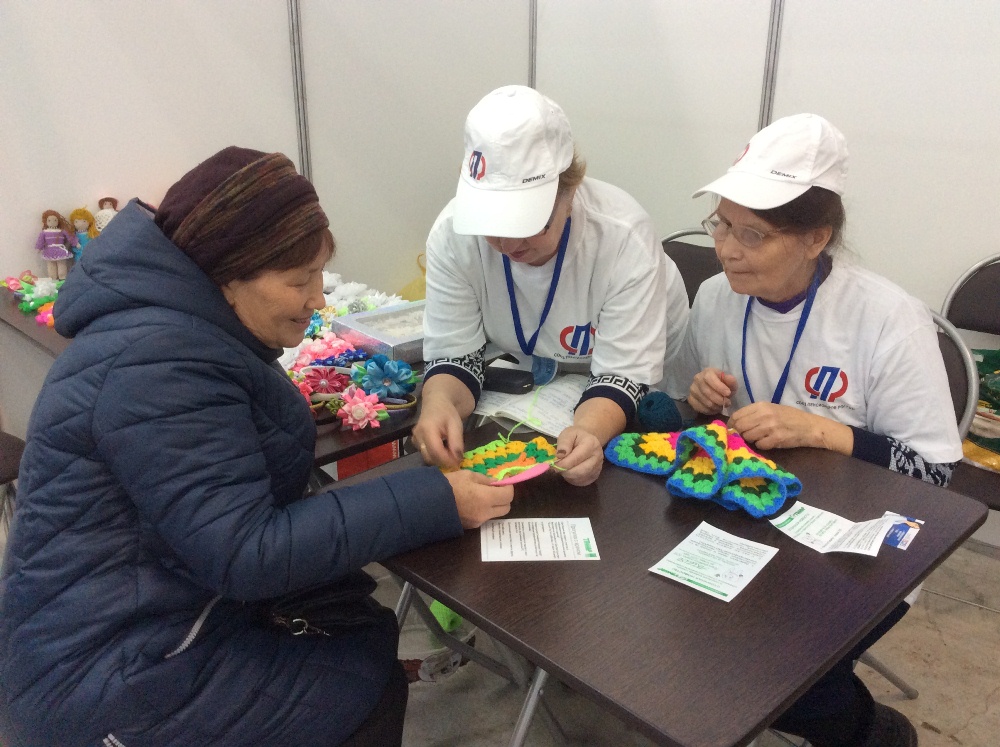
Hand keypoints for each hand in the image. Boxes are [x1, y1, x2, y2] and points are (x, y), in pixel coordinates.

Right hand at [413, 395, 464, 468]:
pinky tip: (443, 450)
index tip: (458, 464)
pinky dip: (435, 456)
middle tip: (456, 460)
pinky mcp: (415, 442)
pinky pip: (425, 454)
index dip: (447, 460)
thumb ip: (456, 442)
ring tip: (450, 453)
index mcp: (427, 429)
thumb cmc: (447, 412)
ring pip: (427, 457)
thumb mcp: (456, 425)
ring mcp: (414, 439)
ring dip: (439, 459)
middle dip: (443, 462)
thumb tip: (457, 459)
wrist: (436, 402)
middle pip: (429, 457)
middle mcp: (418, 436)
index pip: (435, 451)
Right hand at [444, 469, 514, 528]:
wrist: (429, 502)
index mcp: (486, 498)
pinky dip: (484, 511)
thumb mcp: (468, 475)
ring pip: (495, 514)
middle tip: (495, 490)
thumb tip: (496, 483)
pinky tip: (473, 504)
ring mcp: (478, 522)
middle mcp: (485, 513)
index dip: (508, 487)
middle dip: (504, 498)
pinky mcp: (471, 527)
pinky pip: (484, 518)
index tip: (503, 482)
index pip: (508, 495)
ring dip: (494, 506)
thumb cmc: (449, 484)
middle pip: (506, 508)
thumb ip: (485, 480)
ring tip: (482, 496)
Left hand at [554, 425, 603, 485]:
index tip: (553, 464)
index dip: (563, 463)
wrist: (586, 440)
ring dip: (568, 475)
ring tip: (564, 467)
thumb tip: (560, 456)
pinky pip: (582, 482)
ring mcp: (598, 468)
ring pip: (580, 478)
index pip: (576, 458)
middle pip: (580, 471)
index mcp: (591, 444)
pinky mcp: (595, 475)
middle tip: (557, 467)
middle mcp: (597, 457)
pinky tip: (570, 471)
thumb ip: (564, 443)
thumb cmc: (575, 436)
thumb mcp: (568, 434)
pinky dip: (573, 479)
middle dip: (565, 471)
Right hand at [688, 368, 737, 414]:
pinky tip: (715, 409)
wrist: (714, 389)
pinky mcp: (690, 399)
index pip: (709, 378)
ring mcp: (692, 390)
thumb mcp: (729, 382)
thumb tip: (730, 379)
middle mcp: (697, 379)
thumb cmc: (723, 384)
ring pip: (704, 401)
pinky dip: (709, 410)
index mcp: (707, 372)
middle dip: (719, 399)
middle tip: (727, 403)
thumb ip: (731, 381)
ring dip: (715, 406)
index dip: (719, 387)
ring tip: (722, 406)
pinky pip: (699, 407)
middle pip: (706, 391)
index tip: (728, 393)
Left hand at [728, 402, 853, 453]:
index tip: (732, 430)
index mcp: (761, 405)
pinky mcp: (776, 439)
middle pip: (740, 426)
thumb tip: (735, 423)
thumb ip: (754, 414)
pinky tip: (769, 442)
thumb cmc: (789, 417)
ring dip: (751, 440)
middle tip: (744, 437)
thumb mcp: (771, 409)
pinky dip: (762, 445)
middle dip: (739, 433)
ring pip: (748, 437)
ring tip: (760, 438)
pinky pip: (760, 445)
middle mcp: (764, 415)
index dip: (731, 424)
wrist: (810, 426)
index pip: (737, 415)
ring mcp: (770, 427)